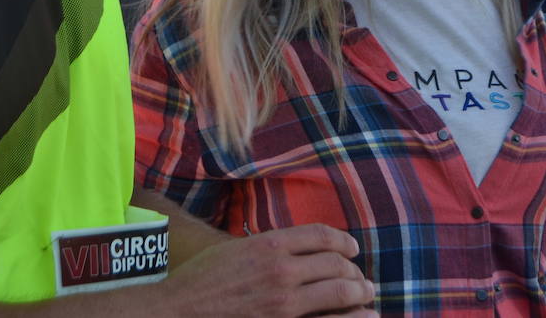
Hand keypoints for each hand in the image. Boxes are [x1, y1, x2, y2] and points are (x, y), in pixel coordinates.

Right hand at [153, 224, 375, 316]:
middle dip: (355, 273)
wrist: (179, 310)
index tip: (352, 249)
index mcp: (271, 244)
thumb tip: (296, 247)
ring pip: (339, 293)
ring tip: (367, 298)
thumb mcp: (235, 249)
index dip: (343, 241)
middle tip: (364, 281)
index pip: (323, 236)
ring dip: (359, 294)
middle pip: (336, 265)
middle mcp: (282, 270)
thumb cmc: (202, 279)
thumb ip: (267, 246)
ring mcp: (284, 302)